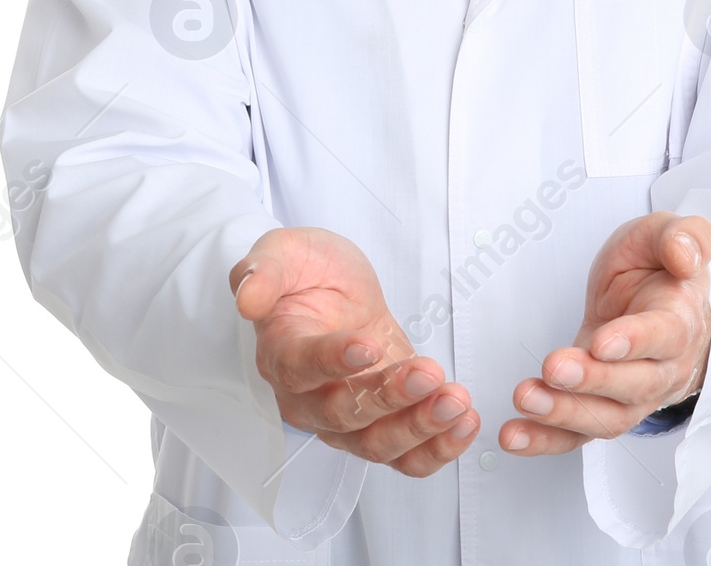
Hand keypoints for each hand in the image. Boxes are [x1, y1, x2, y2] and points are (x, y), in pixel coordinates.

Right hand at [231, 226, 479, 475]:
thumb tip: (246, 297)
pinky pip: (404, 457)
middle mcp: (308, 397)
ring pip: (376, 443)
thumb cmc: (305, 270)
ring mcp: (346, 417)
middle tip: (429, 374)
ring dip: (420, 428)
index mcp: (281, 353)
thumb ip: (263, 271)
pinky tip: (464, 425)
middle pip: (343, 415)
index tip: (368, 345)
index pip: (301, 368)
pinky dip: (436, 450)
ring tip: (457, 401)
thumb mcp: (284, 251)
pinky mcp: (382, 421)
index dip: (334, 361)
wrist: (330, 286)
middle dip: (389, 399)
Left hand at [500, 211, 710, 455]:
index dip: (633, 342)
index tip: (602, 342)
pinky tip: (514, 435)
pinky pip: (579, 435)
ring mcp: (634, 394)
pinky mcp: (602, 406)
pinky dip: (546, 439)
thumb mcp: (666, 234)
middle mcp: (663, 367)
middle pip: (633, 386)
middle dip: (592, 381)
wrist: (663, 301)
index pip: (663, 338)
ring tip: (526, 398)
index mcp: (679, 320)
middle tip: (554, 367)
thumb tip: (685, 256)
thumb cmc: (661, 268)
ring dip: (563, 414)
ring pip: (606, 418)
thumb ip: (684, 237)